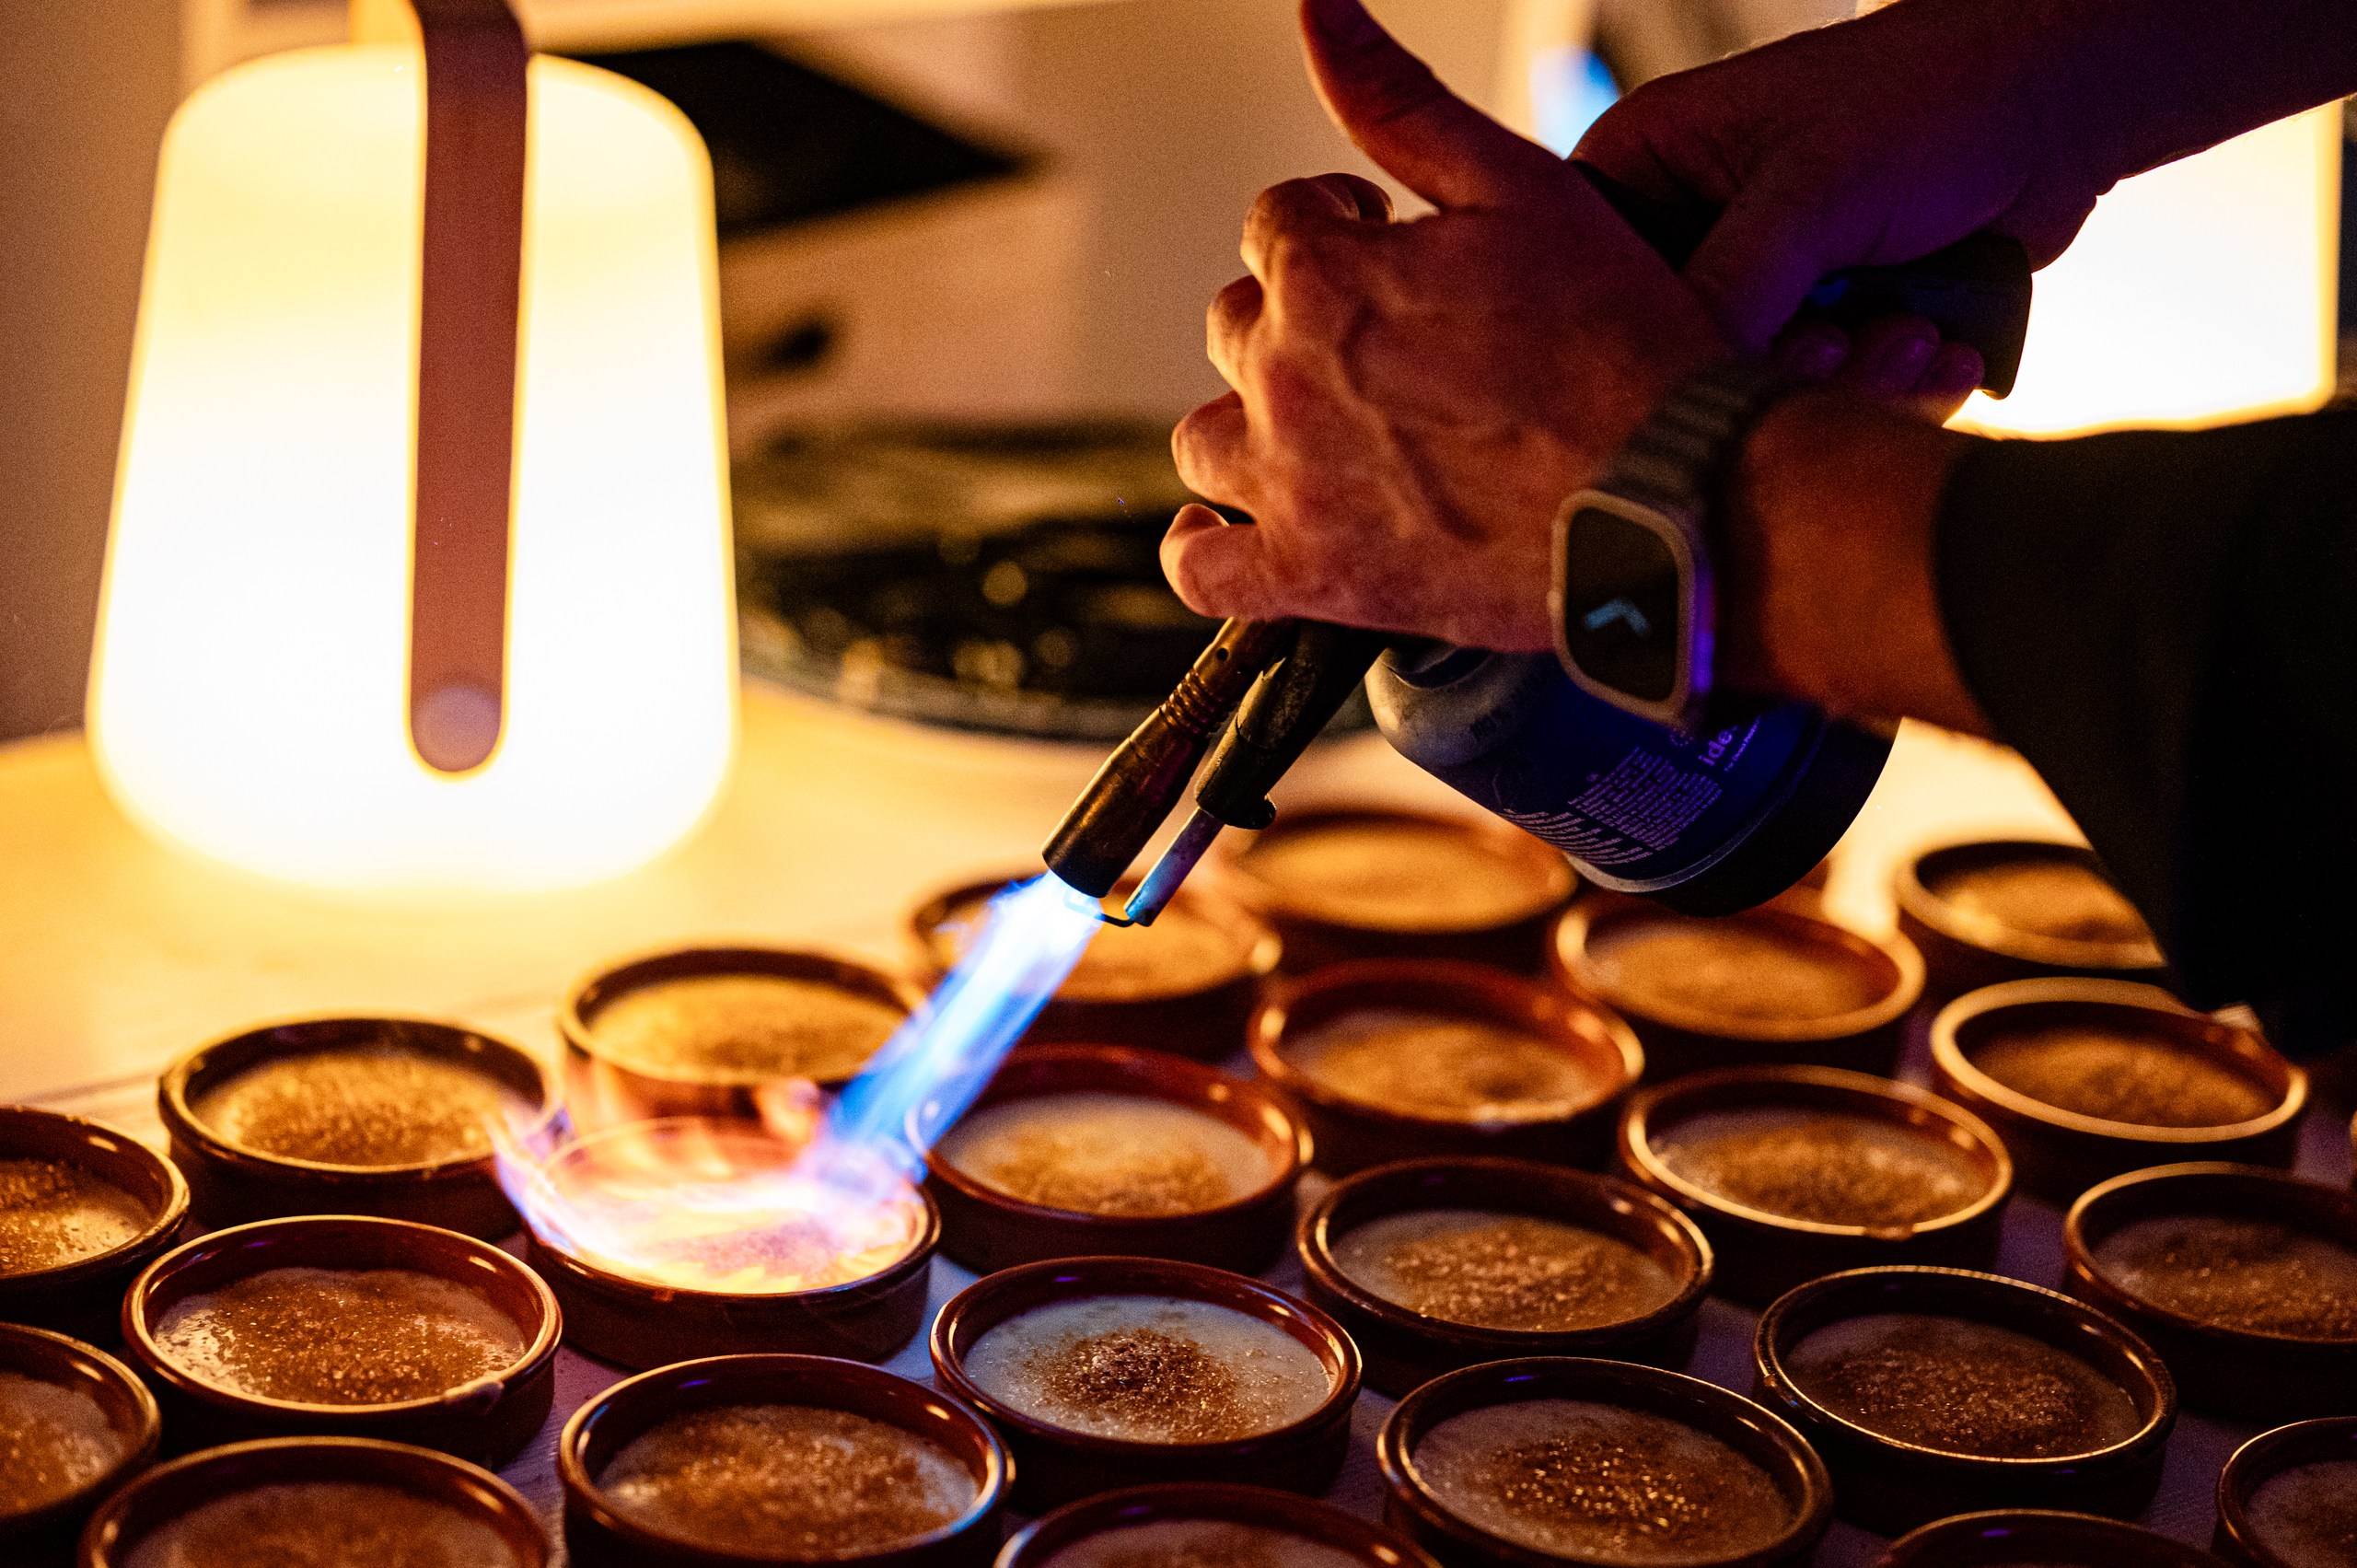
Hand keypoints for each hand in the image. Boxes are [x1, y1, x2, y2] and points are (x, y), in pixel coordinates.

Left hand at [1162, 0, 1726, 651]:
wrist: (1679, 498)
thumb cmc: (1624, 352)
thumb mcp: (1521, 188)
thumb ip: (1401, 100)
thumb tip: (1321, 11)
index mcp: (1327, 276)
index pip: (1278, 224)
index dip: (1339, 231)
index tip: (1389, 256)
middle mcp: (1288, 378)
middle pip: (1238, 324)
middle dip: (1297, 320)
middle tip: (1384, 346)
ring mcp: (1293, 485)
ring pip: (1206, 438)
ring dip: (1251, 423)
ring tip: (1326, 430)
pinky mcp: (1315, 580)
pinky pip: (1204, 572)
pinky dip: (1204, 551)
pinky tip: (1231, 532)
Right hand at [1576, 0, 2106, 382]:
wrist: (2062, 103)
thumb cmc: (1934, 93)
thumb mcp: (1813, 187)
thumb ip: (1731, 283)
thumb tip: (1671, 377)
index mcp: (1651, 166)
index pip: (1595, 283)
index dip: (1652, 335)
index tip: (1720, 361)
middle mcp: (1698, 227)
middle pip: (1685, 351)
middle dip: (1782, 365)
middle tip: (1841, 342)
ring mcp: (1767, 280)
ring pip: (1765, 384)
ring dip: (1855, 382)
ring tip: (1912, 335)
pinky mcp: (1831, 318)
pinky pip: (1833, 393)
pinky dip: (1895, 386)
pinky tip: (1941, 347)